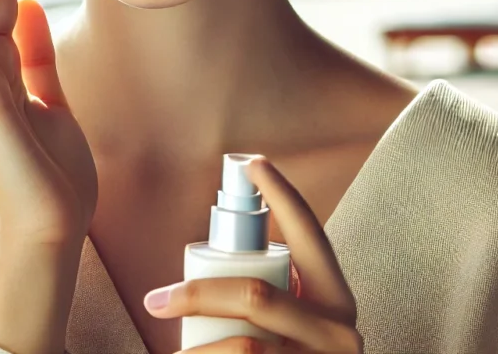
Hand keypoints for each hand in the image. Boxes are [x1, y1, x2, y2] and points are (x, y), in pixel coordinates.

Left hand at [142, 156, 361, 352]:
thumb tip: (213, 254)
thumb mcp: (293, 326)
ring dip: (193, 353)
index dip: (283, 195)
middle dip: (197, 292)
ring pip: (243, 347)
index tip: (250, 163)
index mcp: (338, 302)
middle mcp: (342, 333)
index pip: (313, 236)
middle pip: (256, 296)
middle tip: (155, 301)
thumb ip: (267, 295)